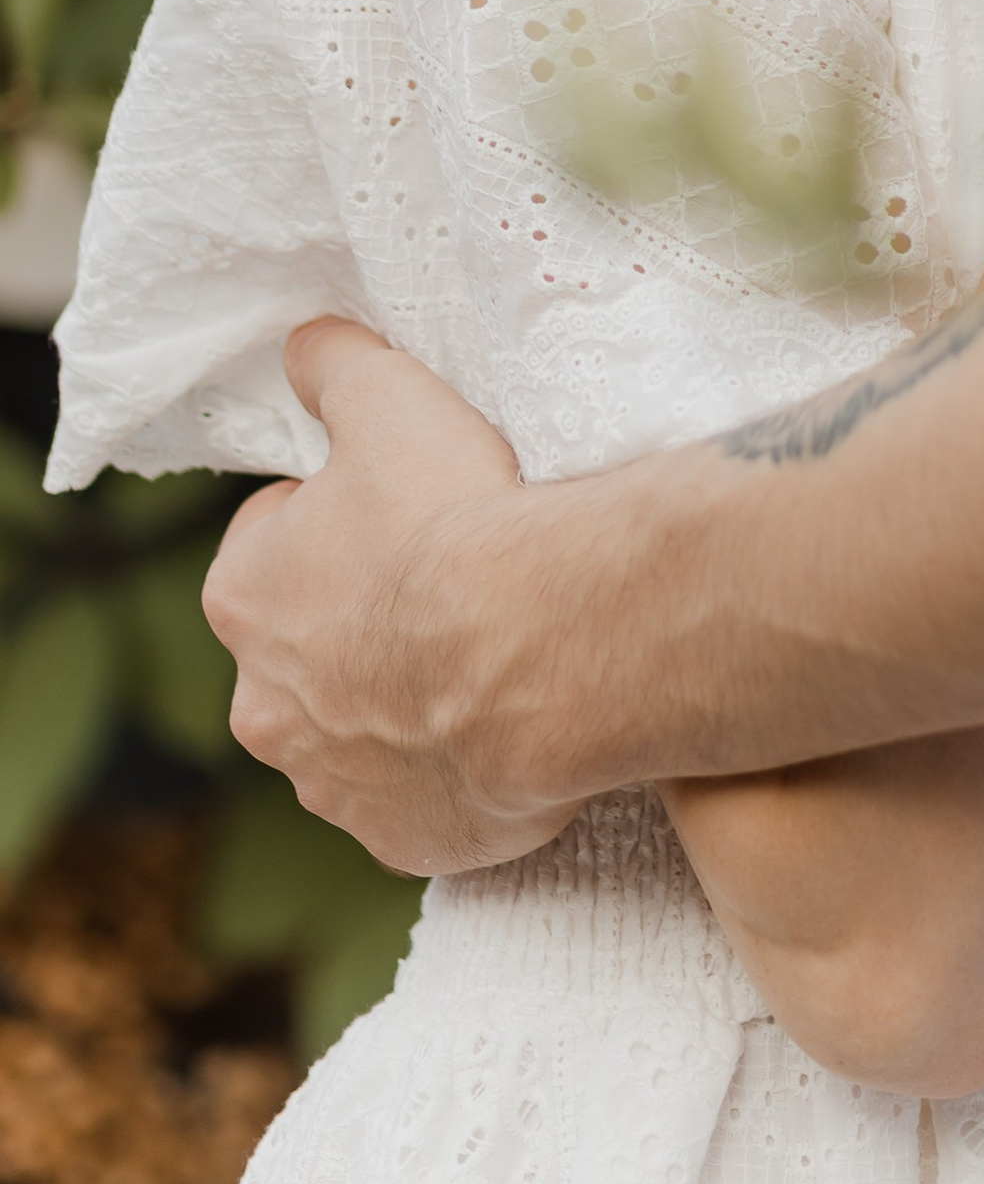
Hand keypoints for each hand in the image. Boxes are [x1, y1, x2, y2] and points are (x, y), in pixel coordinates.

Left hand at [202, 318, 577, 875]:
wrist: (540, 651)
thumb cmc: (455, 522)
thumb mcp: (390, 398)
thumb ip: (332, 364)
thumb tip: (304, 345)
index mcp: (243, 597)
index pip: (268, 539)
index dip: (337, 512)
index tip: (398, 503)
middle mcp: (264, 704)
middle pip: (303, 643)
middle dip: (357, 615)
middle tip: (443, 578)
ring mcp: (330, 782)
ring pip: (354, 726)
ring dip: (399, 694)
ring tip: (480, 649)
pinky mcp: (399, 837)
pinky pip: (416, 795)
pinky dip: (448, 762)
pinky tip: (499, 715)